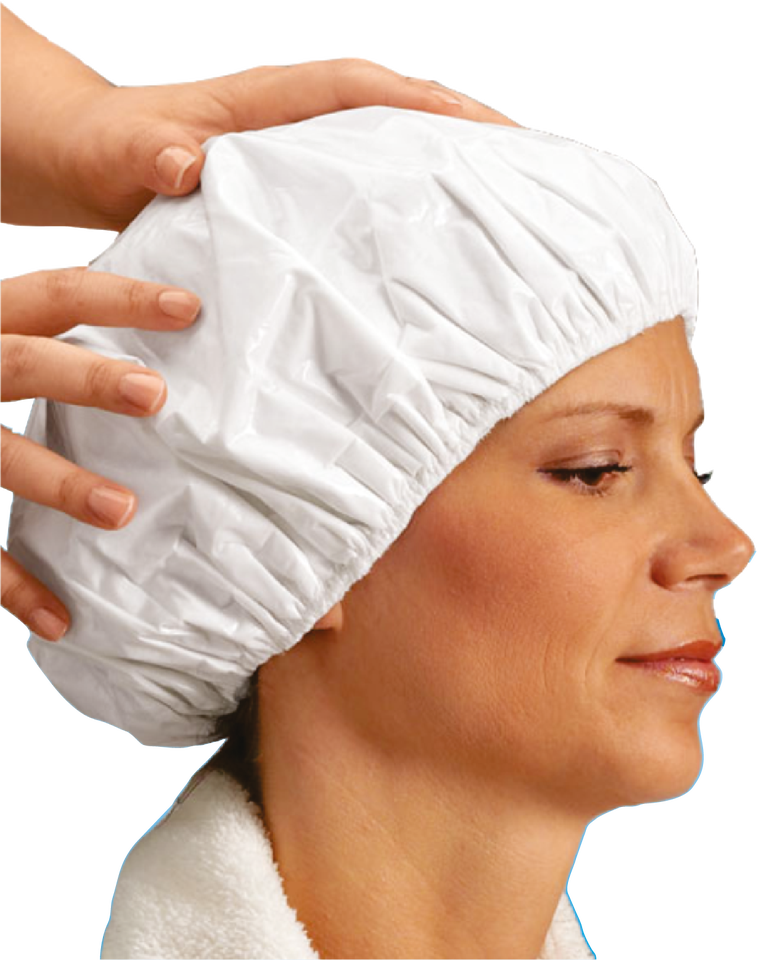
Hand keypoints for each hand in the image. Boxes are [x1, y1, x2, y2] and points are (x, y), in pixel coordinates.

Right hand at [0, 267, 201, 639]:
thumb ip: (32, 336)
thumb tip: (142, 353)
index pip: (53, 296)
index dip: (121, 298)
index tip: (189, 307)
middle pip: (18, 362)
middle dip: (85, 376)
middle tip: (154, 394)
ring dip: (59, 482)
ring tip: (122, 510)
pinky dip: (10, 585)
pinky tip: (57, 620)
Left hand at [38, 57, 518, 230]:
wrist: (95, 162)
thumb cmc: (110, 151)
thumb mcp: (123, 151)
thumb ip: (151, 154)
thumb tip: (188, 165)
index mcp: (271, 101)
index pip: (365, 89)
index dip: (430, 104)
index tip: (492, 129)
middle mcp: (298, 123)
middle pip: (398, 115)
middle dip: (462, 134)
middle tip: (528, 176)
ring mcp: (301, 157)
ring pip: (386, 155)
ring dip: (439, 175)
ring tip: (501, 216)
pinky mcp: (295, 192)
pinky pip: (359, 193)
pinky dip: (397, 211)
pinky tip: (424, 253)